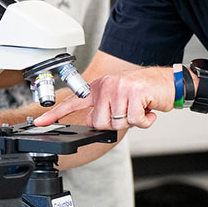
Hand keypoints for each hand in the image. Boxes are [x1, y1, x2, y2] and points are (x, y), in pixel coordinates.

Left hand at [32, 66, 173, 129]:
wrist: (167, 82)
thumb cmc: (142, 93)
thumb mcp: (117, 98)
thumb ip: (102, 109)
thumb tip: (91, 124)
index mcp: (98, 87)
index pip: (72, 103)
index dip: (55, 114)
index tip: (40, 122)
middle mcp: (106, 86)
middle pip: (98, 122)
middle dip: (115, 123)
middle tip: (127, 112)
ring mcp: (119, 88)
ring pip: (116, 123)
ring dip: (132, 121)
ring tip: (138, 108)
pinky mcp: (134, 94)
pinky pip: (134, 121)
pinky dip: (144, 121)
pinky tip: (148, 109)